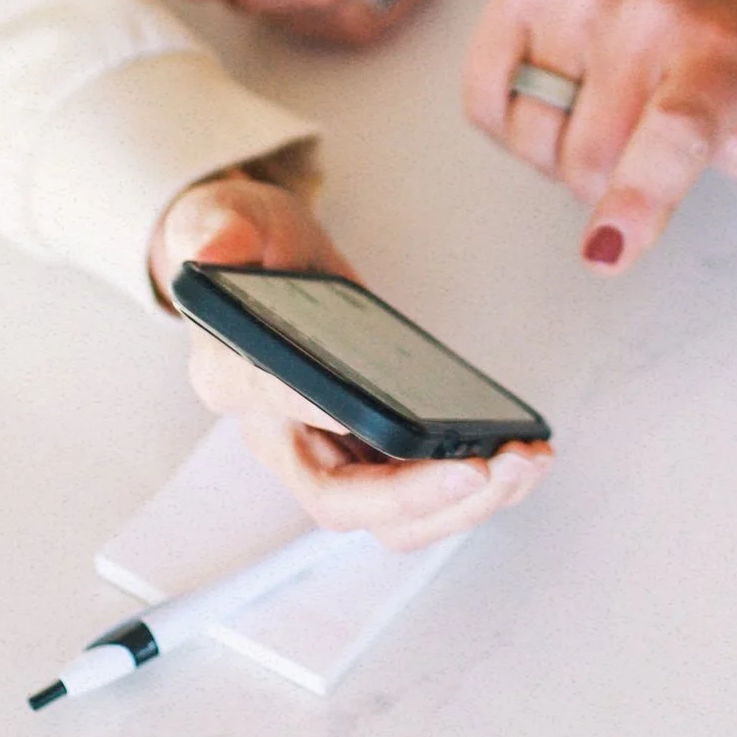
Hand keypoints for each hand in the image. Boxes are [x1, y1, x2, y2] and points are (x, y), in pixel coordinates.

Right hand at [148, 160, 547, 549]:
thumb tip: (213, 252)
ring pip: (392, 517)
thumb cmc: (247, 250)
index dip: (323, 417)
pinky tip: (521, 455)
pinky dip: (477, 488)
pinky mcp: (374, 446)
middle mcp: (281, 433)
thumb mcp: (229, 220)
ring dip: (463, 504)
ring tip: (523, 461)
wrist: (267, 262)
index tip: (379, 419)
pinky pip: (422, 491)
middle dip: (421, 496)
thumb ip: (220, 232)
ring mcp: (330, 448)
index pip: (274, 409)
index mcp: (236, 379)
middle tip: (488, 466)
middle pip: (345, 503)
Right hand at [464, 0, 736, 273]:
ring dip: (559, 155)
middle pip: (590, 157)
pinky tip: (559, 91)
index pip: (677, 129)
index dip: (639, 194)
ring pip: (533, 137)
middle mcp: (650, 13)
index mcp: (723, 51)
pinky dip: (511, 121)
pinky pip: (487, 101)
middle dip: (608, 188)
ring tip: (606, 113)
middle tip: (643, 148)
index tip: (607, 249)